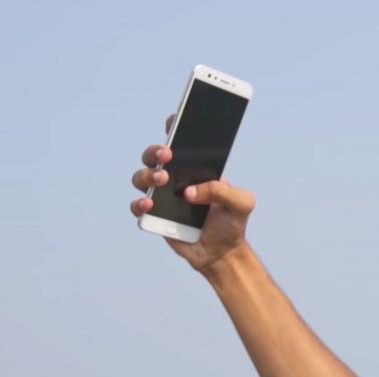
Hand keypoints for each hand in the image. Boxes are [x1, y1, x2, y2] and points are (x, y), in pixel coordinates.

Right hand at [130, 115, 255, 274]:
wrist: (223, 253)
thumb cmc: (232, 223)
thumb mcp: (241, 203)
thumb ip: (223, 191)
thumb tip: (190, 191)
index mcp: (196, 167)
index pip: (181, 141)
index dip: (175, 126)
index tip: (175, 120)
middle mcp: (175, 177)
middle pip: (154, 155)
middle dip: (156, 150)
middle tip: (168, 153)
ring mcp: (161, 196)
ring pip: (141, 176)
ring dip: (148, 174)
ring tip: (163, 178)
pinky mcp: (153, 216)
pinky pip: (137, 206)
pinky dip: (139, 203)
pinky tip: (150, 203)